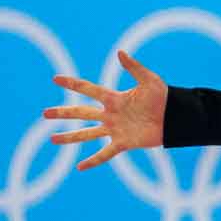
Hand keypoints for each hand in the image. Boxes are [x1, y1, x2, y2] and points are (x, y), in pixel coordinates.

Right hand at [41, 50, 166, 170]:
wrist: (176, 118)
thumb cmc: (164, 98)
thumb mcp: (149, 80)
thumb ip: (134, 67)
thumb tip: (120, 52)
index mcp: (114, 98)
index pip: (88, 89)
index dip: (72, 84)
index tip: (55, 79)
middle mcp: (110, 114)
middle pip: (81, 113)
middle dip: (63, 113)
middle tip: (44, 113)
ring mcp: (115, 129)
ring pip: (87, 134)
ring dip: (69, 137)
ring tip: (52, 139)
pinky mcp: (123, 143)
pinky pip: (105, 153)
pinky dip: (93, 160)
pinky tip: (79, 168)